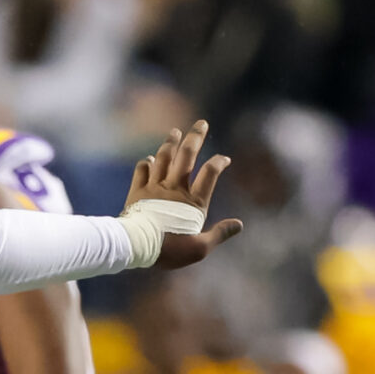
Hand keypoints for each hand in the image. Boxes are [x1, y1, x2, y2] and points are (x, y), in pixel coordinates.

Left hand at [125, 121, 242, 268]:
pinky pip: (142, 170)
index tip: (224, 159)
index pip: (210, 173)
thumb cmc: (169, 250)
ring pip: (164, 157)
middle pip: (187, 155)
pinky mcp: (137, 191)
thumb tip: (239, 225)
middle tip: (201, 123)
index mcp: (193, 201)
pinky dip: (147, 162)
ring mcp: (155, 187)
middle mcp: (175, 189)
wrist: (135, 247)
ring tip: (175, 131)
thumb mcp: (200, 248)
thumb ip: (220, 234)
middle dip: (195, 137)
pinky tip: (150, 159)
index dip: (219, 162)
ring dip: (170, 143)